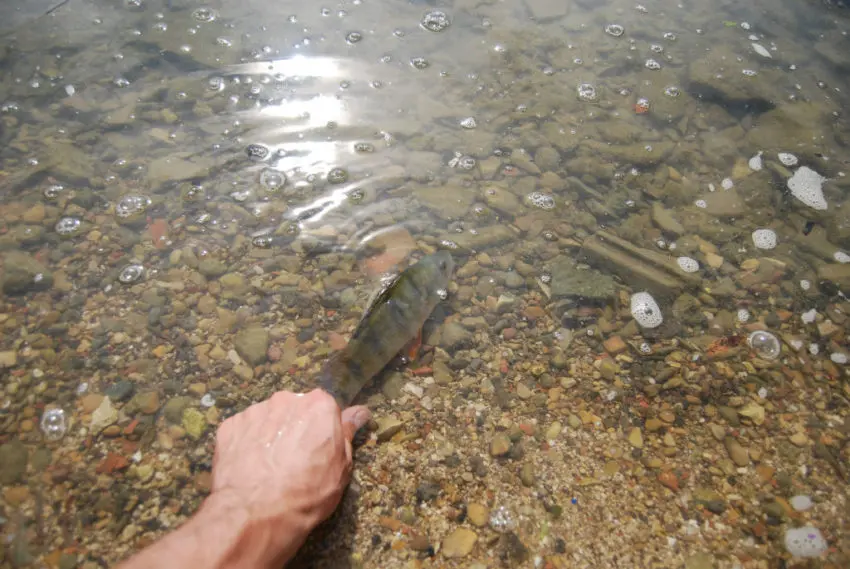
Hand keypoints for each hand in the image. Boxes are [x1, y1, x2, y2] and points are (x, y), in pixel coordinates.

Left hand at [209, 389, 370, 563]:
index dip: (321, 430)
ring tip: (269, 467)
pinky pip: (243, 431)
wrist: (258, 513)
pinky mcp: (230, 426)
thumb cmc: (308, 492)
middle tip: (293, 460)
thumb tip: (360, 412)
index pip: (324, 409)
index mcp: (319, 405)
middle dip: (295, 429)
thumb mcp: (341, 467)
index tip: (318, 450)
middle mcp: (287, 400)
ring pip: (267, 419)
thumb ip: (347, 433)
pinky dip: (246, 444)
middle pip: (294, 410)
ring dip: (270, 435)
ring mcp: (256, 411)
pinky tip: (250, 467)